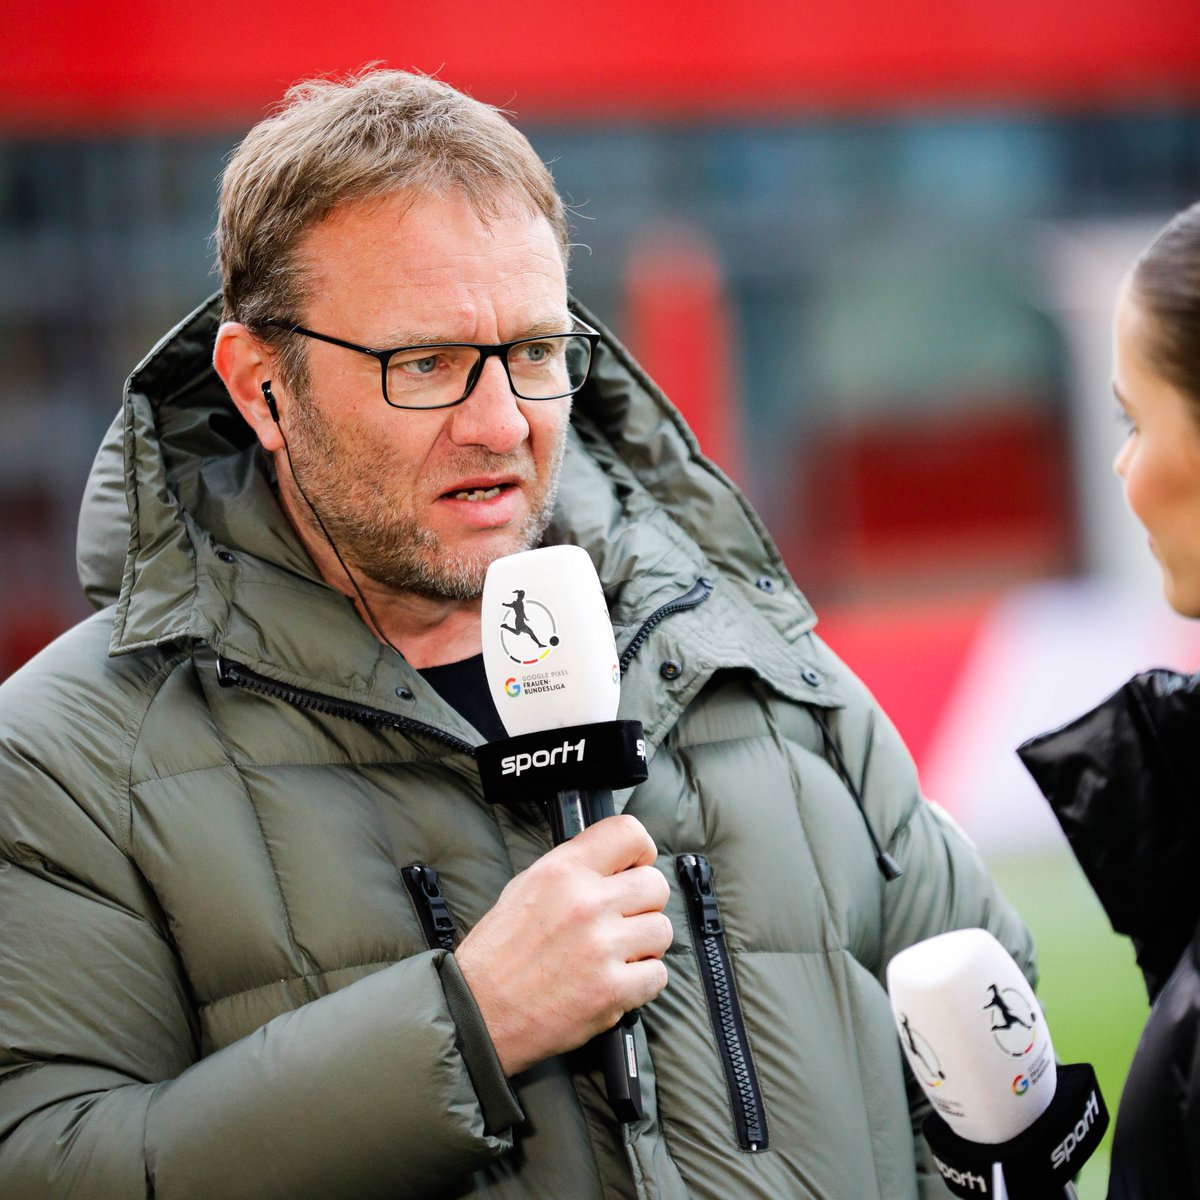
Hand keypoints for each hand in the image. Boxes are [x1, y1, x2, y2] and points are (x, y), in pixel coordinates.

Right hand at [455, 814, 672, 1075]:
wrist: (478, 1012)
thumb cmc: (499, 953)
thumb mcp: (526, 887)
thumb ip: (574, 869)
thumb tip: (616, 863)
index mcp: (563, 871)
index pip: (629, 832)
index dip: (641, 851)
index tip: (635, 867)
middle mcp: (586, 903)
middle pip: (655, 885)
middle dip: (644, 904)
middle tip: (622, 920)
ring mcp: (602, 947)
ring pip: (661, 930)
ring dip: (645, 945)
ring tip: (615, 954)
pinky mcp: (612, 990)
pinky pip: (658, 974)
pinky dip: (642, 981)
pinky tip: (615, 981)